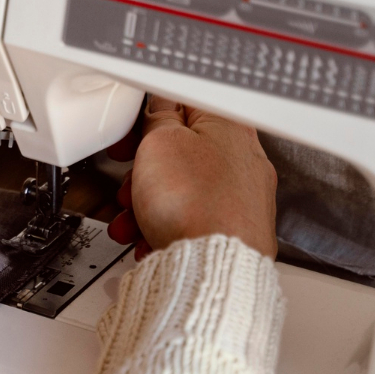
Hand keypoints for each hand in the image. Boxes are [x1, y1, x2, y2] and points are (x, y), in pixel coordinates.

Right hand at [107, 96, 276, 259]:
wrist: (213, 267)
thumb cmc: (195, 206)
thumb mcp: (160, 143)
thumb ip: (158, 119)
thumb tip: (158, 113)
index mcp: (230, 126)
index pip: (184, 106)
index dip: (149, 119)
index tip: (132, 136)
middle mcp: (245, 159)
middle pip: (181, 152)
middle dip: (146, 169)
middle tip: (130, 181)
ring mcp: (244, 198)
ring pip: (183, 189)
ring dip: (149, 202)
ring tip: (132, 218)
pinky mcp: (236, 229)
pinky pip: (193, 218)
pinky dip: (168, 225)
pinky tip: (150, 235)